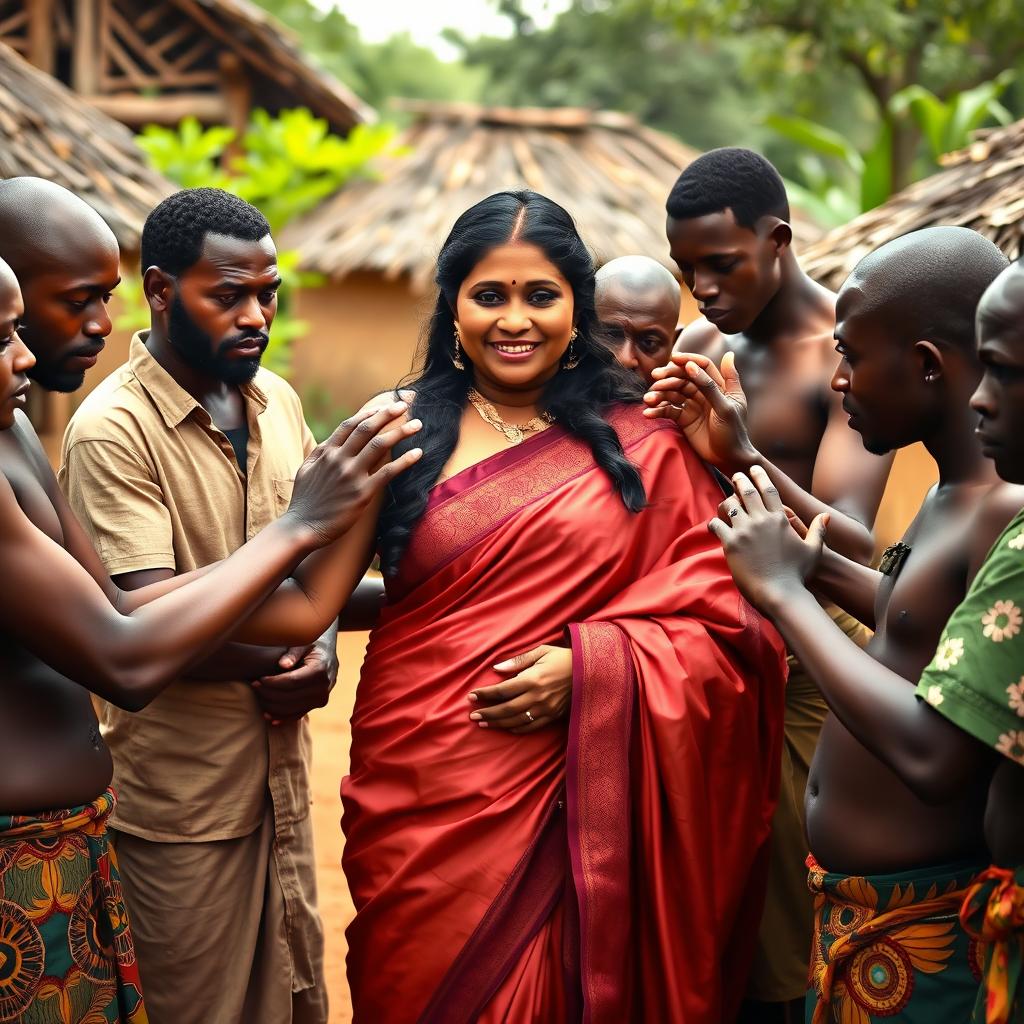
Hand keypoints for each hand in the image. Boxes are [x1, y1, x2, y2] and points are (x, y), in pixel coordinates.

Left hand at [251, 641, 338, 724]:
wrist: (327, 654)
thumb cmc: (312, 645)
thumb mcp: (303, 643)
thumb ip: (293, 653)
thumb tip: (282, 665)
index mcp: (320, 670)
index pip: (292, 682)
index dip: (273, 683)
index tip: (259, 679)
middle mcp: (323, 688)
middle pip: (290, 697)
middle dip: (268, 693)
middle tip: (254, 686)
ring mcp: (321, 699)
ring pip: (291, 709)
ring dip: (271, 706)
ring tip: (258, 696)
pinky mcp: (317, 705)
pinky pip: (297, 715)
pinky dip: (281, 717)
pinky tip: (267, 715)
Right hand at [286, 400, 422, 546]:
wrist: (301, 527)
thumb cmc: (304, 502)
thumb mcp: (305, 470)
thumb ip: (319, 453)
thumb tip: (330, 442)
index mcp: (326, 452)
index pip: (350, 425)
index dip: (369, 414)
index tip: (384, 407)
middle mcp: (339, 459)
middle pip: (367, 428)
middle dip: (388, 414)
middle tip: (404, 405)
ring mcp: (351, 475)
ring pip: (380, 445)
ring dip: (401, 432)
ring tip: (418, 424)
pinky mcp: (362, 493)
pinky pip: (388, 472)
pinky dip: (405, 460)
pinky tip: (418, 453)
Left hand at [467, 645, 571, 733]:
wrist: (591, 671)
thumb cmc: (563, 658)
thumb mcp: (541, 652)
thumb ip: (518, 661)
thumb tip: (497, 668)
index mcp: (533, 679)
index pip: (502, 690)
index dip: (485, 694)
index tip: (472, 696)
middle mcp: (537, 696)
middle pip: (506, 709)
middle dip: (487, 713)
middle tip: (472, 716)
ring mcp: (546, 709)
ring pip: (516, 720)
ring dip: (498, 723)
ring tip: (483, 723)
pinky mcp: (553, 716)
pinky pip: (531, 726)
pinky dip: (517, 728)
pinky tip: (506, 727)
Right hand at [643, 351, 757, 473]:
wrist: (729, 459)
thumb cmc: (734, 432)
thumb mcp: (725, 408)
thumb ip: (710, 386)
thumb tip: (695, 364)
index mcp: (720, 386)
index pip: (702, 366)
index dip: (688, 360)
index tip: (673, 359)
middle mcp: (705, 393)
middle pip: (684, 378)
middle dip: (669, 377)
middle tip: (655, 378)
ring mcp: (693, 405)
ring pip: (674, 393)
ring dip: (660, 394)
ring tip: (648, 399)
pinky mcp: (684, 419)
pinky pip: (669, 410)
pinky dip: (658, 411)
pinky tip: (648, 413)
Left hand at [709, 465, 828, 613]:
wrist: (780, 593)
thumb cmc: (798, 574)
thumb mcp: (813, 550)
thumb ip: (818, 530)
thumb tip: (826, 516)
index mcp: (780, 519)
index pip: (768, 490)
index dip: (760, 476)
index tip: (754, 468)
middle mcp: (761, 520)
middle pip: (747, 492)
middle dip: (740, 480)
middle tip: (736, 476)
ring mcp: (744, 531)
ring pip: (730, 506)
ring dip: (727, 501)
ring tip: (726, 501)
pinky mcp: (731, 544)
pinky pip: (717, 526)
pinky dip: (714, 523)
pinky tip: (714, 525)